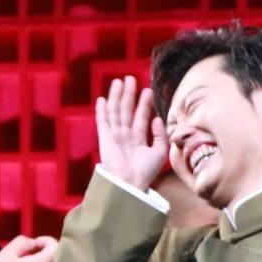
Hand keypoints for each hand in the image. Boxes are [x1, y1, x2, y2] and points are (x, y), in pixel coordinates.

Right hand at [96, 75, 168, 191]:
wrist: (131, 183)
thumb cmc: (146, 172)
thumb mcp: (159, 152)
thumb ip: (159, 135)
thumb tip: (157, 118)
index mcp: (138, 140)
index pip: (141, 117)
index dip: (144, 104)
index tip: (147, 90)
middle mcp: (125, 136)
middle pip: (126, 110)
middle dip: (129, 94)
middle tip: (131, 78)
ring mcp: (114, 136)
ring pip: (115, 112)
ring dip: (117, 97)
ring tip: (119, 82)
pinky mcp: (105, 139)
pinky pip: (103, 122)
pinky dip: (102, 111)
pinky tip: (103, 99)